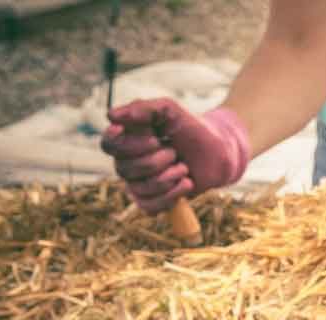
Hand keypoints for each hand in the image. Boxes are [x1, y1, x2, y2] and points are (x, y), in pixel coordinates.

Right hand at [99, 98, 249, 214]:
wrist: (217, 153)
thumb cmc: (190, 129)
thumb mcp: (170, 111)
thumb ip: (142, 108)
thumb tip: (111, 116)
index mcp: (125, 139)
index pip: (109, 145)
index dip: (123, 144)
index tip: (150, 138)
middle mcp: (126, 162)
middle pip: (125, 168)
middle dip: (157, 160)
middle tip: (174, 151)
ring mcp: (138, 183)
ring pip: (140, 187)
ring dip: (169, 176)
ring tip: (184, 167)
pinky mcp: (152, 201)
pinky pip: (149, 206)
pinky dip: (172, 195)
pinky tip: (187, 183)